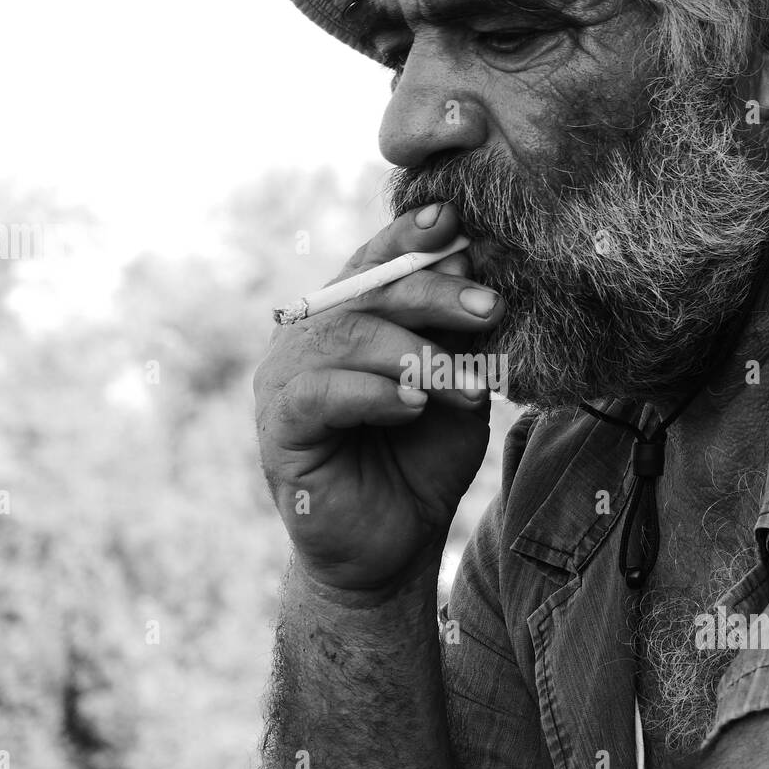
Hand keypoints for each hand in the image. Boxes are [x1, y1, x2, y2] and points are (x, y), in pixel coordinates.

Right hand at [254, 203, 504, 595]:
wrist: (392, 547)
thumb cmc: (421, 460)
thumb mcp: (453, 385)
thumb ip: (455, 333)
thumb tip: (471, 258)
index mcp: (346, 318)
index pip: (375, 263)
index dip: (409, 237)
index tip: (456, 221)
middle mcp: (307, 338)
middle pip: (367, 294)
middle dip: (434, 294)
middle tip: (491, 307)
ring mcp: (283, 380)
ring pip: (347, 338)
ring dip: (417, 355)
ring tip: (467, 384)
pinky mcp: (277, 427)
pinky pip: (323, 392)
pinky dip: (375, 394)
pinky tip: (412, 406)